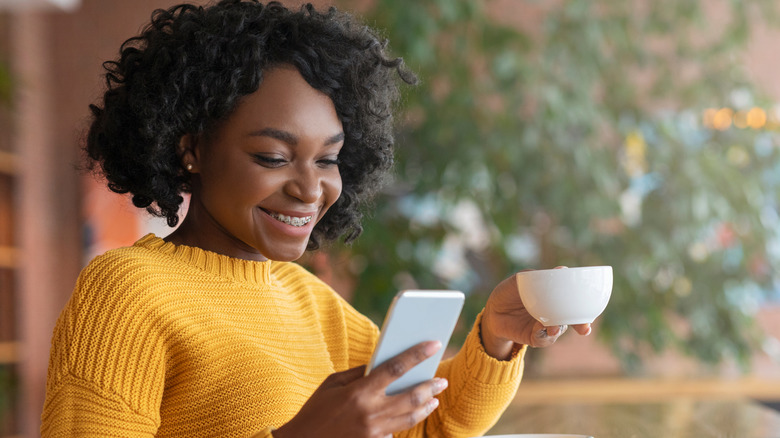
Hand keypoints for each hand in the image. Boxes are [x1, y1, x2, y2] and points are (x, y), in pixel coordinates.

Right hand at [274, 341, 448, 437]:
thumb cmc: (316, 409)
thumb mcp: (333, 383)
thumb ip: (360, 372)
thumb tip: (381, 362)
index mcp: (359, 392)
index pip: (395, 368)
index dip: (417, 355)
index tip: (433, 345)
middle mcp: (370, 412)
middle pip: (411, 396)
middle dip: (430, 386)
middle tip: (442, 380)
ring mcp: (374, 432)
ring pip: (410, 417)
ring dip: (426, 406)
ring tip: (434, 397)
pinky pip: (397, 432)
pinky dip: (407, 421)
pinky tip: (414, 413)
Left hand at [480, 268, 591, 359]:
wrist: (492, 311)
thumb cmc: (509, 292)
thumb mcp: (520, 280)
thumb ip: (538, 277)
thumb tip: (562, 270)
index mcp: (554, 297)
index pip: (574, 301)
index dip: (586, 306)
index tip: (592, 308)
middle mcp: (554, 313)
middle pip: (573, 319)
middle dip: (581, 324)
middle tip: (584, 327)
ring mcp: (545, 326)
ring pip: (559, 329)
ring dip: (558, 329)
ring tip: (553, 327)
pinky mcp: (535, 338)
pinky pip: (544, 339)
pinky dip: (544, 335)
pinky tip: (541, 328)